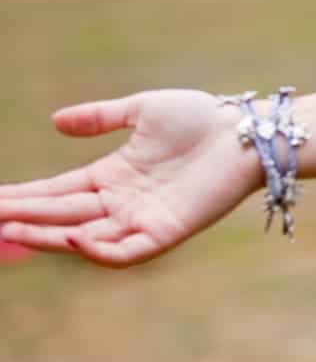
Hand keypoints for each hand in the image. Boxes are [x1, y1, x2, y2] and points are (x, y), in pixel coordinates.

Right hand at [0, 90, 264, 267]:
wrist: (246, 131)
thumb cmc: (201, 118)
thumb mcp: (141, 111)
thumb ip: (100, 117)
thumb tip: (55, 121)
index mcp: (111, 176)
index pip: (55, 192)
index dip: (21, 196)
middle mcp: (121, 203)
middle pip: (60, 215)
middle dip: (21, 217)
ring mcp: (142, 219)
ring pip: (84, 237)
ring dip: (48, 235)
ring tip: (12, 228)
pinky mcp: (167, 231)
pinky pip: (127, 250)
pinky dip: (100, 250)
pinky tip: (73, 239)